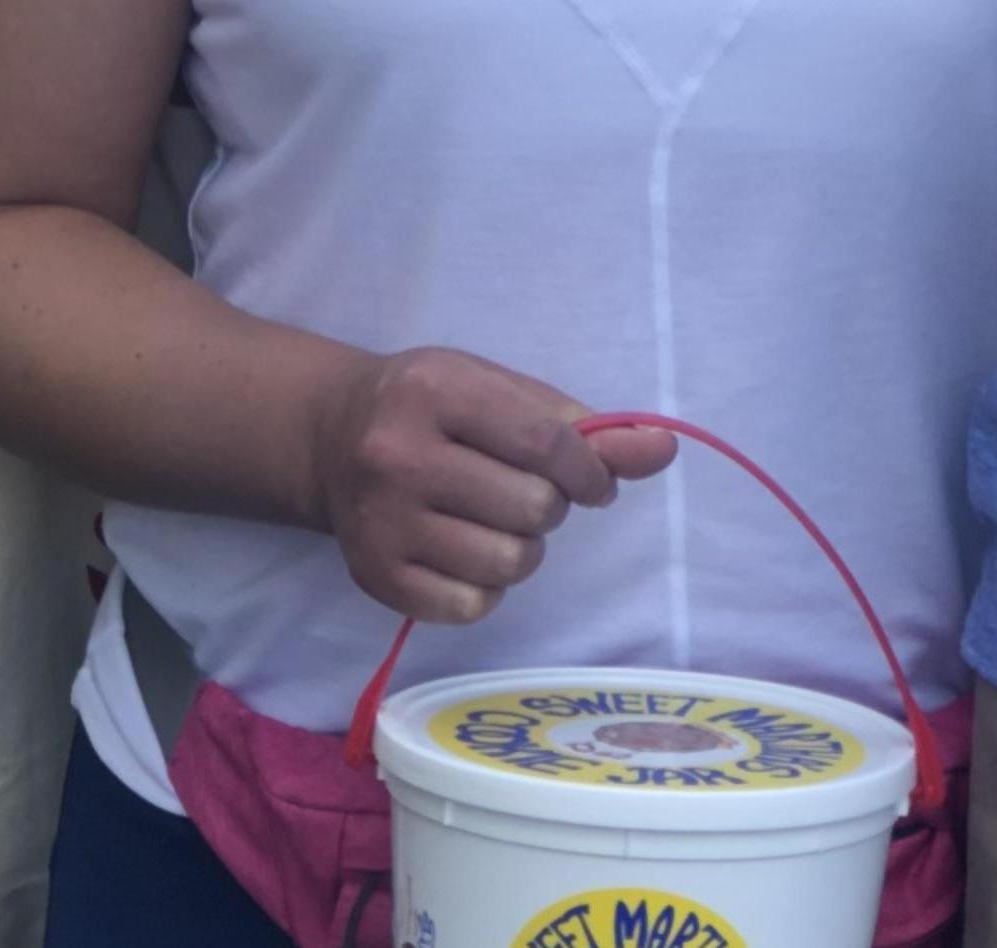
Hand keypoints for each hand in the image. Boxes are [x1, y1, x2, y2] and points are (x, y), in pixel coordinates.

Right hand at [306, 346, 679, 625]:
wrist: (333, 436)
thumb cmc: (437, 407)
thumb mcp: (502, 391)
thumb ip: (583, 424)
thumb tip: (663, 450)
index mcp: (436, 392)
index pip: (543, 441)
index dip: (590, 469)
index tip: (597, 481)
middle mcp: (398, 456)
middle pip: (531, 508)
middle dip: (553, 505)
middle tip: (532, 494)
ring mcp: (381, 521)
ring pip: (506, 563)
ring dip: (524, 548)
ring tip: (501, 522)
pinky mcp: (372, 576)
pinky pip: (469, 606)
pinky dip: (487, 588)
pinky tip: (469, 553)